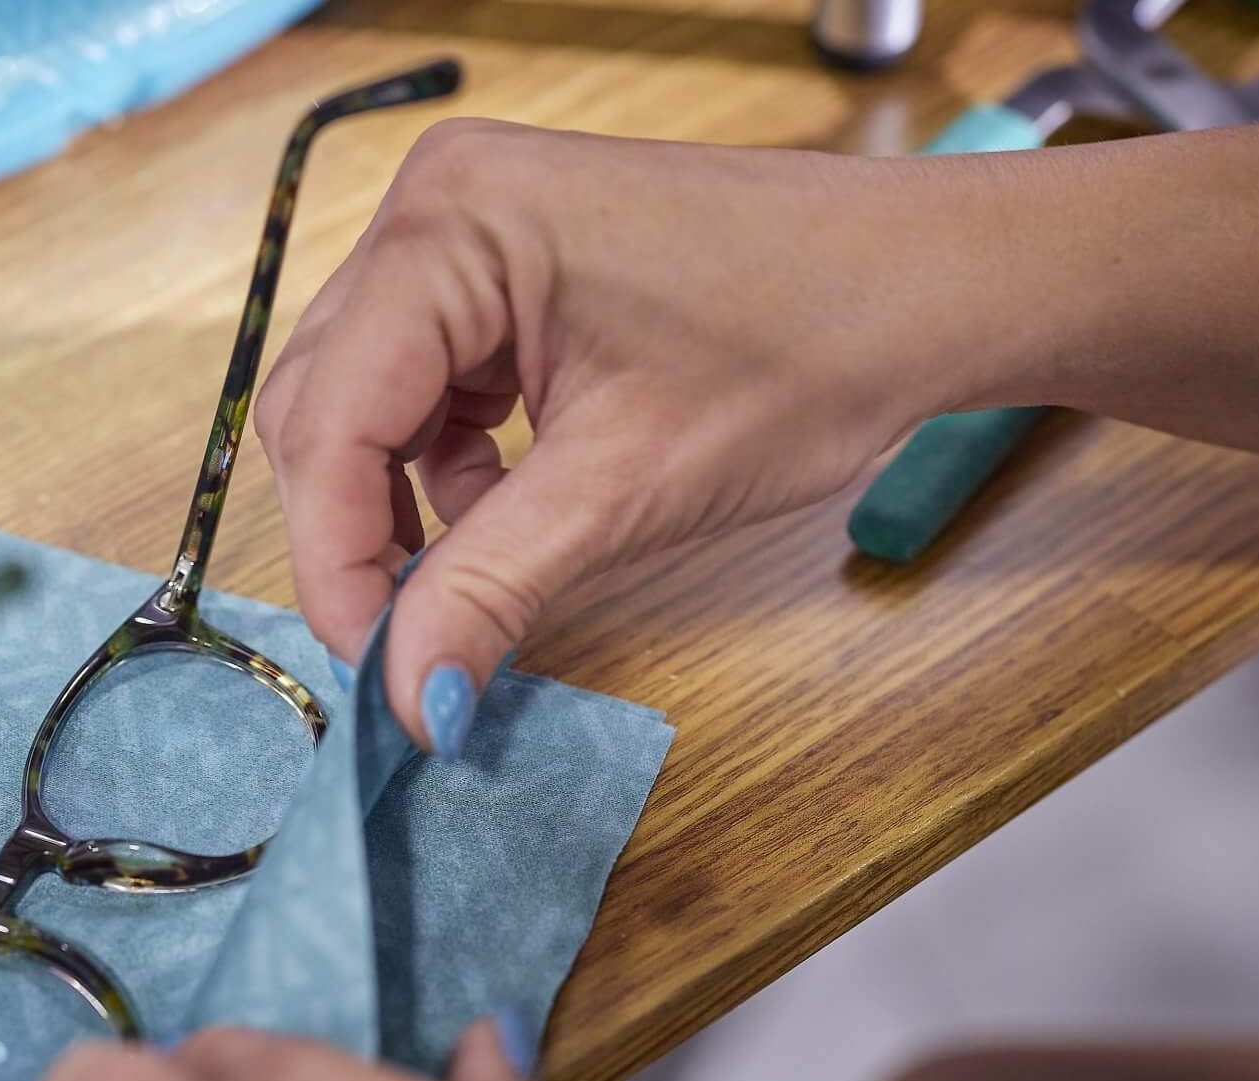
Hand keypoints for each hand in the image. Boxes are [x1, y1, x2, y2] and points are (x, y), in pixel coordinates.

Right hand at [255, 118, 1021, 750]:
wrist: (931, 286)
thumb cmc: (809, 346)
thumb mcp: (628, 488)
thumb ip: (491, 589)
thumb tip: (410, 700)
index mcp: (454, 223)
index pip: (330, 412)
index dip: (336, 557)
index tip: (376, 673)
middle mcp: (439, 204)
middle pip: (327, 401)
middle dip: (358, 534)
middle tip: (406, 651)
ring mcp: (471, 228)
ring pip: (368, 399)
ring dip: (401, 505)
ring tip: (465, 588)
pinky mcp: (507, 266)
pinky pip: (428, 383)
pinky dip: (447, 468)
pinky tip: (505, 518)